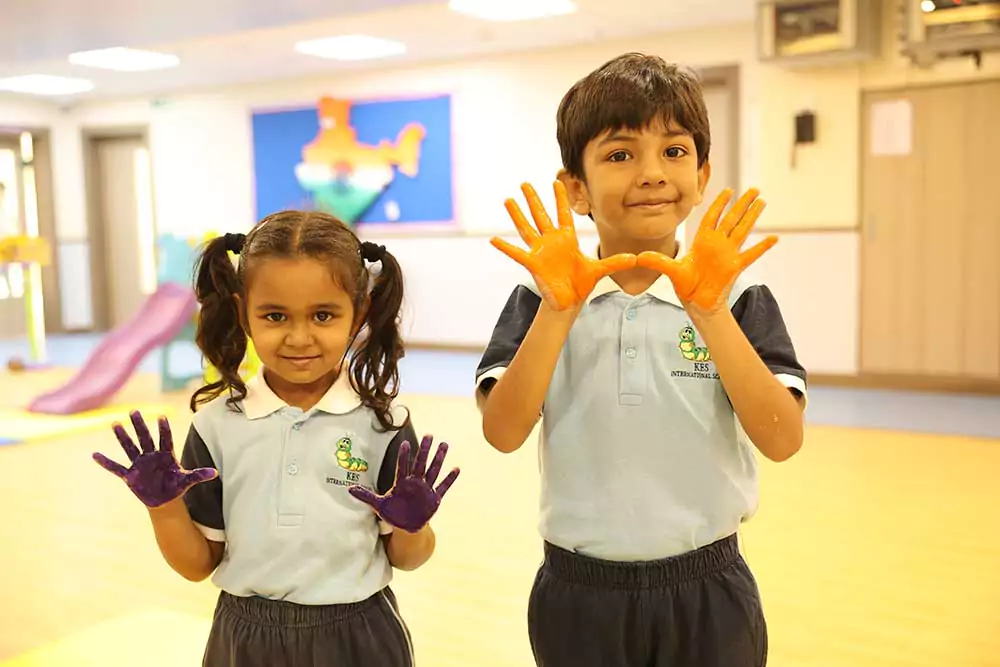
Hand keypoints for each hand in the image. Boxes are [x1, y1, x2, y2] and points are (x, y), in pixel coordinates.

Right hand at [92, 411, 216, 507]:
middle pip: (145, 438)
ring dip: (123, 437)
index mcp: (166, 455)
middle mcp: (151, 456)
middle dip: (140, 425)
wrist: (164, 499)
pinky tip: (95, 455)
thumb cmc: (177, 485)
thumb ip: (199, 475)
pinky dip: (106, 463)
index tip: (162, 416)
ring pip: (130, 447)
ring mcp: (139, 464)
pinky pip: (116, 468)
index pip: (165, 439)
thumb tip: (216, 473)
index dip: (164, 429)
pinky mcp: (130, 476)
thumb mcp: (188, 480)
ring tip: (115, 423)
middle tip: (134, 410)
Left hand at [348, 435, 458, 532]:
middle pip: (420, 464)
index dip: (403, 456)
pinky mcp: (434, 499)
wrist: (407, 527)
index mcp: (401, 483)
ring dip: (439, 459)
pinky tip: (456, 468)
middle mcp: (415, 483)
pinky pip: (443, 487)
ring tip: (444, 444)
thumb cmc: (393, 513)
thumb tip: (348, 489)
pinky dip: (449, 479)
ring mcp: (426, 489)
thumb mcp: (378, 505)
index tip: (405, 443)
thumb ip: (366, 496)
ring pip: (433, 471)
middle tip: (428, 435)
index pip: (402, 466)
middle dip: (424, 450)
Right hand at [491, 181, 635, 309]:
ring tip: (508, 200)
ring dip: (518, 215)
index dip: (560, 198)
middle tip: (525, 183)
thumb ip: (615, 261)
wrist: (570, 300)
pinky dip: (506, 247)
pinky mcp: (533, 263)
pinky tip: (494, 239)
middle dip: (534, 199)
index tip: (557, 181)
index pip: (563, 214)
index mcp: (567, 239)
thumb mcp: (600, 270)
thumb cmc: (582, 283)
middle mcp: (552, 242)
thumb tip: (635, 257)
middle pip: (541, 216)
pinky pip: (517, 253)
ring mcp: (540, 251)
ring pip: (527, 228)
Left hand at [637, 188, 776, 312]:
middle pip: (732, 218)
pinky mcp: (735, 267)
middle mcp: (717, 244)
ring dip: (752, 216)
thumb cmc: (686, 285)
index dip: (720, 204)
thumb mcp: (670, 270)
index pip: (712, 217)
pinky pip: (751, 254)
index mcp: (702, 241)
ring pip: (743, 230)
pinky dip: (762, 247)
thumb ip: (657, 261)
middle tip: (753, 189)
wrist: (697, 302)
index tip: (728, 190)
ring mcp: (728, 254)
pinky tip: (774, 238)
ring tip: (762, 202)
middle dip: (742, 204)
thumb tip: (638, 256)